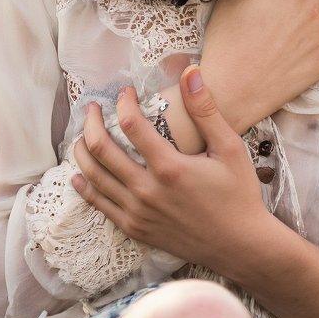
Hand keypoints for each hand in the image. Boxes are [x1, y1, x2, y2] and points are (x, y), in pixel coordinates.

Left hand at [71, 68, 269, 270]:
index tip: (125, 92)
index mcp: (169, 168)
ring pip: (94, 177)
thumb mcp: (229, 148)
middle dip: (92, 123)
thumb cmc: (238, 194)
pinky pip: (100, 205)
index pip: (131, 124)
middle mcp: (147, 191)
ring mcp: (138, 213)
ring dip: (83, 151)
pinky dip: (85, 187)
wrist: (240, 246)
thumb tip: (190, 71)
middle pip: (101, 149)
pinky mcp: (135, 229)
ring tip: (82, 135)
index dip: (123, 103)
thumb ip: (206, 109)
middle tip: (92, 109)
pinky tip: (79, 175)